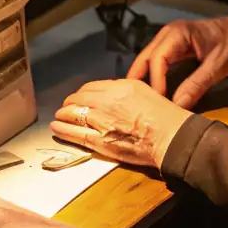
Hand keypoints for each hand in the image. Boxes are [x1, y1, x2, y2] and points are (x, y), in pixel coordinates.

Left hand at [51, 80, 193, 170]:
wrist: (170, 136)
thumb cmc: (164, 116)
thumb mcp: (145, 92)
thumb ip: (124, 91)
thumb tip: (110, 94)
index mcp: (120, 87)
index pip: (92, 87)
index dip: (82, 93)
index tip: (80, 97)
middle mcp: (107, 101)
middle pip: (79, 99)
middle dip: (70, 103)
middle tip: (66, 107)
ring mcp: (101, 121)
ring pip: (73, 114)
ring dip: (63, 115)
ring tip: (58, 117)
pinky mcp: (99, 140)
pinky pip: (75, 133)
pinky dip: (63, 130)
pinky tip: (56, 128)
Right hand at [127, 4, 227, 109]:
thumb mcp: (218, 66)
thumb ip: (197, 84)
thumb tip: (177, 105)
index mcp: (177, 34)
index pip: (157, 59)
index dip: (155, 82)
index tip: (157, 103)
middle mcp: (167, 34)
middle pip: (144, 58)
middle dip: (137, 80)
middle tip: (133, 104)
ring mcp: (168, 40)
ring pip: (147, 60)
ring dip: (141, 79)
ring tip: (138, 102)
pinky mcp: (172, 47)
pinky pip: (155, 62)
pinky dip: (150, 76)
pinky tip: (149, 92)